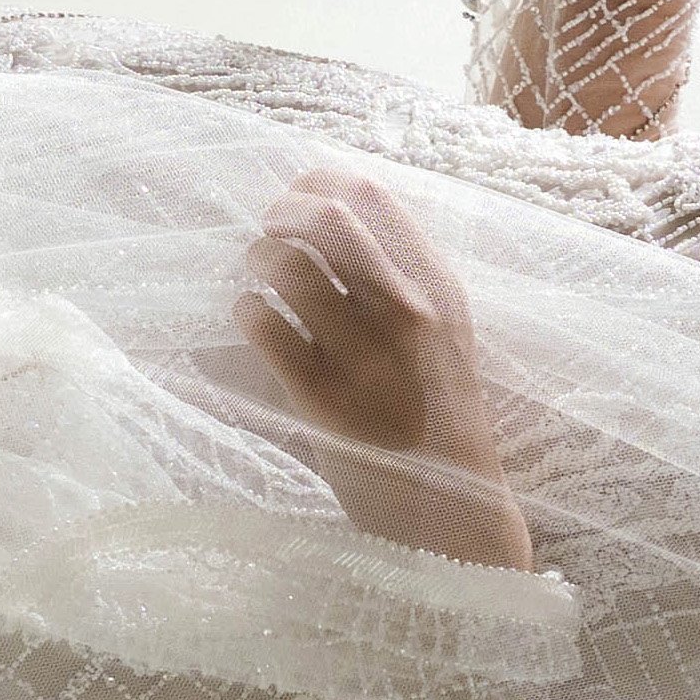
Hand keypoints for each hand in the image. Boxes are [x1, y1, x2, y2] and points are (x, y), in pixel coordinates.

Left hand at [233, 168, 531, 570]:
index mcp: (440, 290)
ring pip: (289, 266)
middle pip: (328, 217)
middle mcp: (408, 314)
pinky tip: (254, 321)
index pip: (372, 195)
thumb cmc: (438, 423)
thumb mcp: (445, 340)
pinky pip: (266, 327)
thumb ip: (403, 285)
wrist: (451, 516)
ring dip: (258, 260)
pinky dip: (248, 311)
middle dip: (280, 214)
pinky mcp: (323, 401)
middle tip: (267, 235)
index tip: (296, 201)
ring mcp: (365, 357)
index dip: (318, 183)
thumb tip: (330, 221)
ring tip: (256, 280)